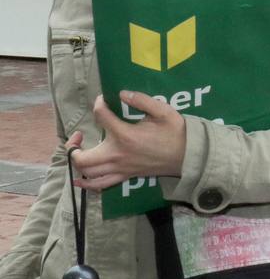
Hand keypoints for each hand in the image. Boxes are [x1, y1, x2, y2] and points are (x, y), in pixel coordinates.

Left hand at [70, 93, 186, 189]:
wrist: (188, 155)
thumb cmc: (176, 132)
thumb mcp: (164, 111)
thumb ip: (142, 100)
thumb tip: (122, 94)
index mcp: (126, 135)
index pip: (101, 116)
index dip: (98, 105)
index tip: (102, 100)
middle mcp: (118, 155)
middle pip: (82, 158)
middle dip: (73, 146)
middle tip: (80, 135)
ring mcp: (120, 168)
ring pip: (87, 172)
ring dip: (78, 163)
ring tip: (80, 152)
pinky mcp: (125, 175)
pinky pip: (100, 185)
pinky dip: (87, 184)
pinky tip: (80, 179)